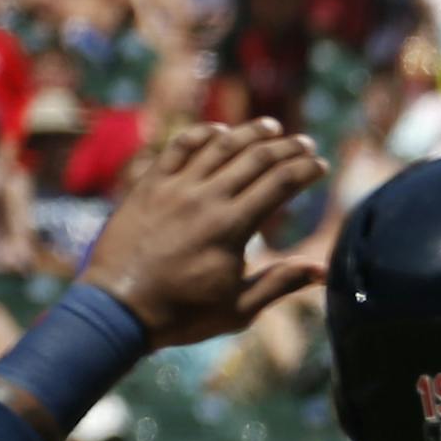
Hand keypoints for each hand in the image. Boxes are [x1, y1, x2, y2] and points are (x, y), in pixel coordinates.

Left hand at [82, 120, 327, 349]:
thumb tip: (321, 271)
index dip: (305, 171)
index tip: (322, 165)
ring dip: (249, 132)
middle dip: (287, 148)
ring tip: (271, 126)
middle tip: (306, 143)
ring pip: (219, 146)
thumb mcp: (240, 309)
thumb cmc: (183, 314)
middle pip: (255, 159)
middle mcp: (205, 198)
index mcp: (232, 228)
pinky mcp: (149, 185)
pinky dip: (202, 134)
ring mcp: (174, 187)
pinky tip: (219, 131)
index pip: (279, 185)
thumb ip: (280, 283)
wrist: (119, 308)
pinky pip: (178, 148)